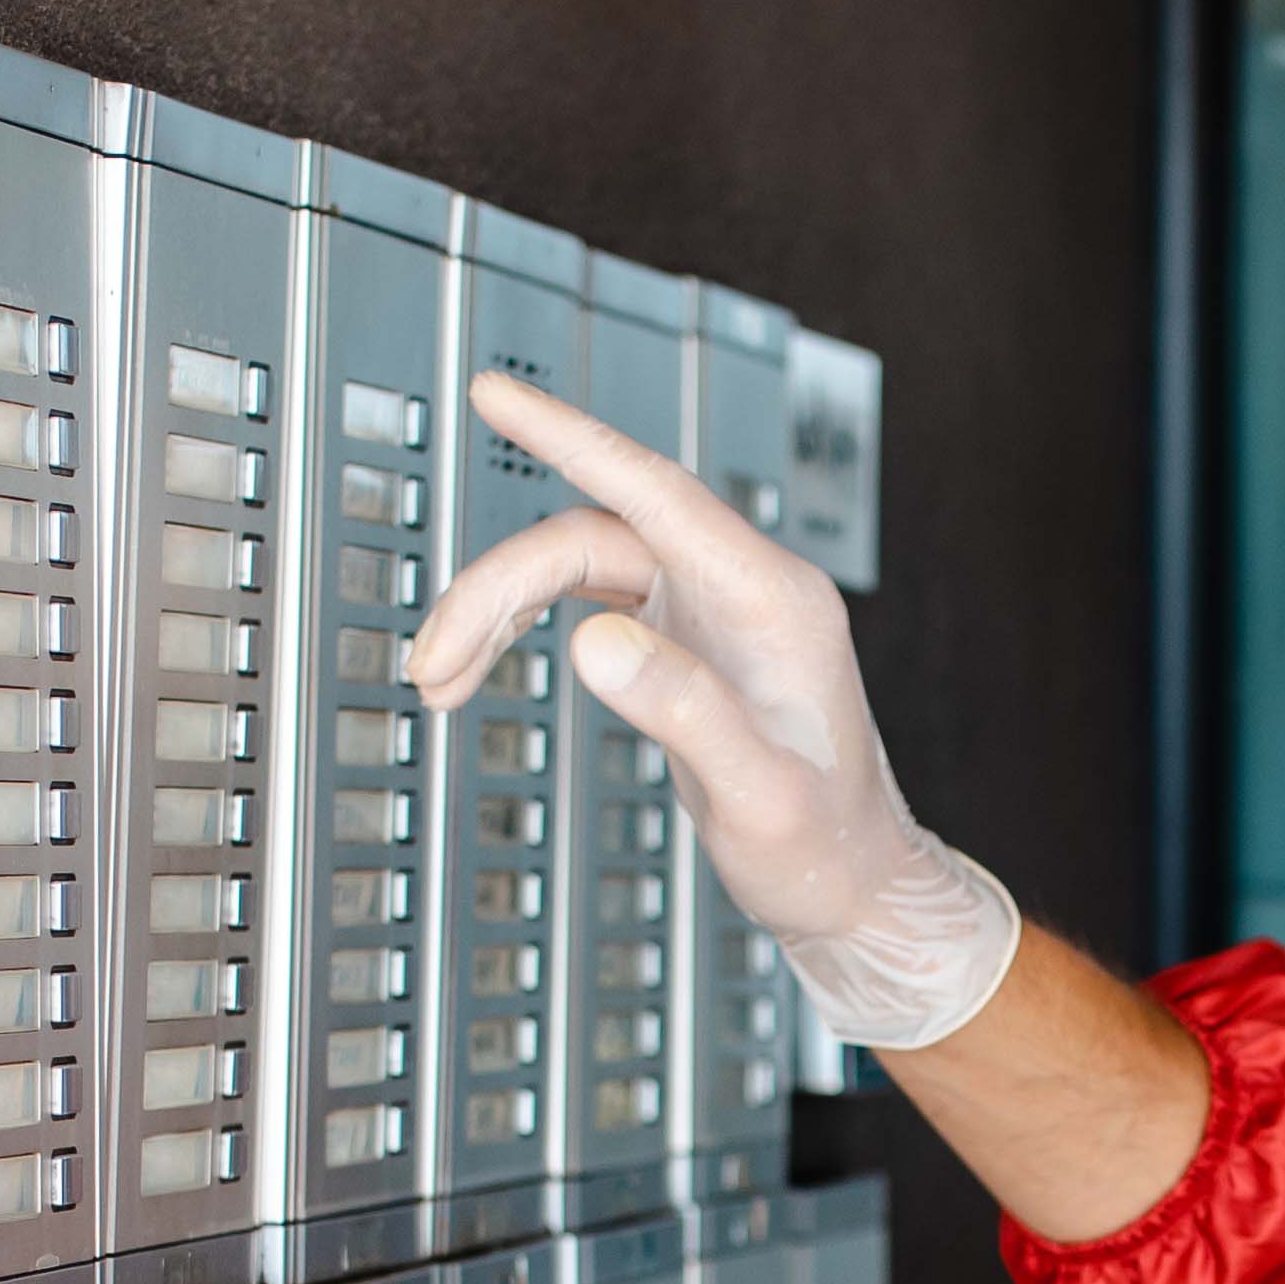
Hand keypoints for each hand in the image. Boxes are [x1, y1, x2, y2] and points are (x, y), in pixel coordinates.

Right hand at [404, 368, 1023, 1052]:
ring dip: (500, 615)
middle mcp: (741, 587)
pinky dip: (527, 631)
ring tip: (438, 681)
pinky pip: (590, 602)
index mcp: (772, 600)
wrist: (854, 888)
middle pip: (591, 540)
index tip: (496, 395)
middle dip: (497, 592)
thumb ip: (684, 712)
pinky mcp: (688, 638)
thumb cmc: (823, 849)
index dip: (570, 438)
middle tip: (430, 661)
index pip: (655, 491)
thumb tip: (593, 639)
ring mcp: (713, 609)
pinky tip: (482, 668)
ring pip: (580, 569)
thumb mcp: (756, 794)